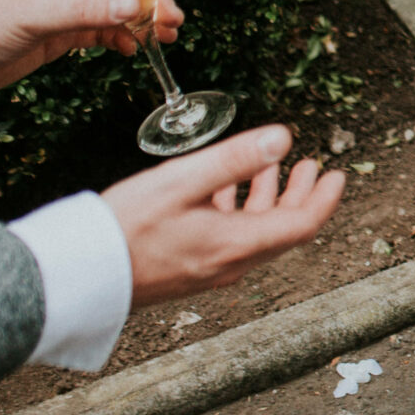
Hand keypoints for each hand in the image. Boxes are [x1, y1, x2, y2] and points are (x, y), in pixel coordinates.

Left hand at [0, 0, 185, 96]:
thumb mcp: (34, 15)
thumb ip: (84, 11)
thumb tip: (134, 7)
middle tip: (173, 13)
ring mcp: (66, 7)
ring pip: (116, 6)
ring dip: (144, 18)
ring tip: (169, 33)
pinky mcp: (64, 34)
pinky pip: (104, 31)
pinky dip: (123, 38)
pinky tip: (135, 48)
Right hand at [103, 125, 345, 308]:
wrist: (77, 277)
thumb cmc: (123, 228)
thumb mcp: (181, 182)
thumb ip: (234, 158)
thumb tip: (283, 137)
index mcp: (236, 245)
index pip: (301, 225)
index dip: (323, 199)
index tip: (337, 175)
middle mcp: (229, 263)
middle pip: (282, 230)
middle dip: (301, 195)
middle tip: (314, 167)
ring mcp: (208, 269)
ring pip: (255, 232)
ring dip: (269, 198)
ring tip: (274, 167)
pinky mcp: (189, 268)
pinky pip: (228, 238)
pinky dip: (238, 208)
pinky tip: (224, 187)